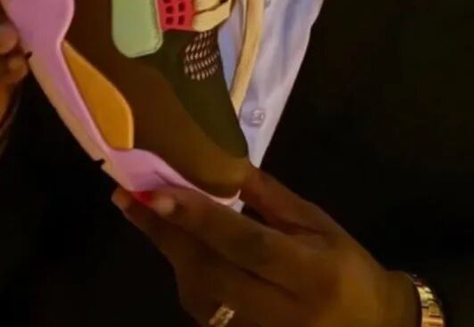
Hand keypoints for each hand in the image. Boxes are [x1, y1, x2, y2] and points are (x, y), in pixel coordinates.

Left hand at [113, 167, 418, 326]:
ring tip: (143, 212)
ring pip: (199, 295)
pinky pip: (203, 311)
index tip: (156, 191)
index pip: (244, 243)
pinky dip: (184, 274)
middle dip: (165, 231)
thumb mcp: (316, 223)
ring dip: (169, 250)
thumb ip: (268, 197)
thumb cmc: (345, 267)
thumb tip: (220, 161)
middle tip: (127, 197)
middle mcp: (282, 312)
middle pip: (210, 271)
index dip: (199, 218)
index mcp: (308, 273)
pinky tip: (176, 245)